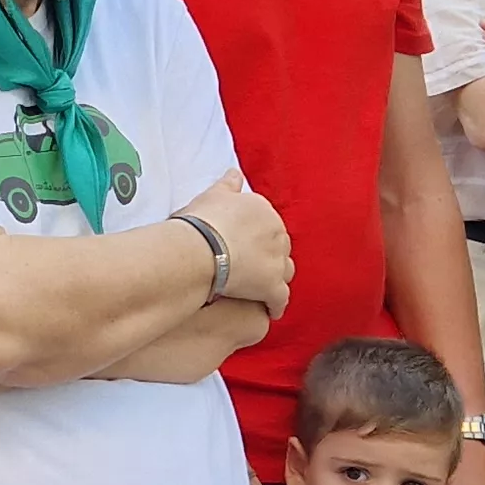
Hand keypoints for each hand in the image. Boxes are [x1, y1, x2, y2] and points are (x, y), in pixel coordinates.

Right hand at [175, 171, 293, 314]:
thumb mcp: (212, 195)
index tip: (247, 245)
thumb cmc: (200, 222)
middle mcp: (277, 232)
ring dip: (276, 279)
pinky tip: (270, 310)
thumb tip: (235, 173)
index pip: (268, 225)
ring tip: (262, 288)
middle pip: (280, 247)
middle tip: (252, 267)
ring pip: (284, 271)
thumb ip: (227, 184)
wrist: (200, 248)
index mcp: (263, 210)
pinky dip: (276, 305)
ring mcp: (277, 260)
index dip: (258, 237)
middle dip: (269, 257)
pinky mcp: (272, 285)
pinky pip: (279, 299)